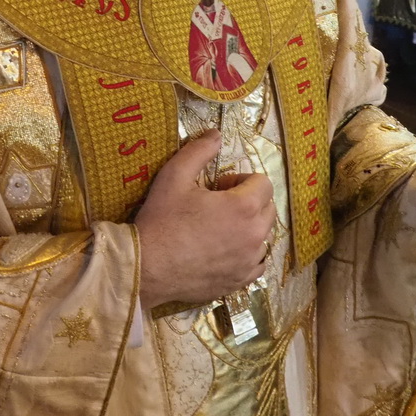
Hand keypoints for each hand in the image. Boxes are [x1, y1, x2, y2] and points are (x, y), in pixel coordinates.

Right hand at [133, 132, 275, 308]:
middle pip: (268, 209)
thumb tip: (216, 134)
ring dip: (248, 228)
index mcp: (243, 207)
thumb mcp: (174, 176)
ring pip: (263, 237)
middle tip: (218, 205)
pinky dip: (247, 255)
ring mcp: (249, 262)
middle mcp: (254, 236)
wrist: (147, 267)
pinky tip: (224, 252)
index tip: (219, 187)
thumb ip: (199, 150)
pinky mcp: (240, 281)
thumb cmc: (162, 220)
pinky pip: (257, 264)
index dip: (241, 180)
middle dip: (249, 201)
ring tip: (218, 229)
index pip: (264, 183)